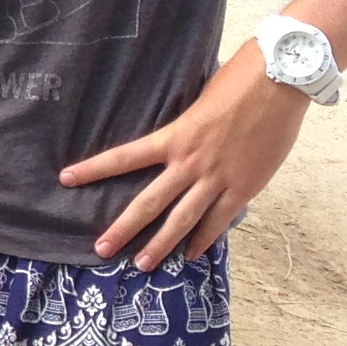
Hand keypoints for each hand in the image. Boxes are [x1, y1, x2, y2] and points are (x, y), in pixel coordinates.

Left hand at [60, 41, 308, 269]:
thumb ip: (185, 123)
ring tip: (143, 265)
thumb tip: (176, 131)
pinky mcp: (243, 187)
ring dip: (162, 246)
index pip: (123, 157)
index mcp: (173, 137)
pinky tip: (192, 254)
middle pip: (148, 203)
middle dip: (123, 229)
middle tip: (101, 250)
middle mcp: (189, 163)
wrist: (280, 81)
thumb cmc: (240, 80)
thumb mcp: (199, 98)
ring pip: (182, 221)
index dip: (92, 169)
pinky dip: (204, 240)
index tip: (66, 179)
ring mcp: (217, 179)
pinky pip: (219, 221)